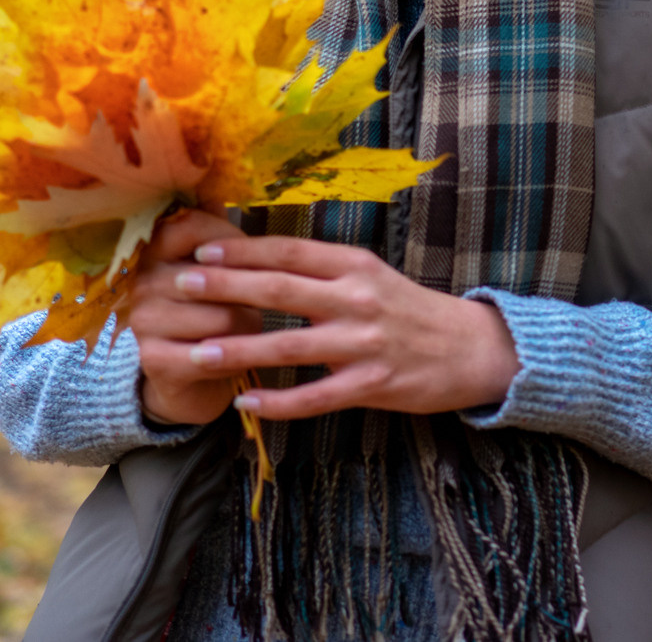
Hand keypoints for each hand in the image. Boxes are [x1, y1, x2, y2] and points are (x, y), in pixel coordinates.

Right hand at [131, 208, 261, 426]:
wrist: (190, 377)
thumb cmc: (211, 311)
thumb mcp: (215, 267)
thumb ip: (217, 230)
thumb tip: (218, 183)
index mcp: (154, 250)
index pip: (190, 224)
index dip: (229, 238)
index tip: (246, 257)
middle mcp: (142, 281)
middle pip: (216, 276)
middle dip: (248, 292)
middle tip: (252, 302)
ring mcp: (143, 320)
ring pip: (222, 317)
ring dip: (246, 327)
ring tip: (244, 330)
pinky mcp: (153, 359)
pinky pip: (213, 354)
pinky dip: (235, 357)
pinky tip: (233, 356)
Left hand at [166, 236, 521, 421]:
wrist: (471, 348)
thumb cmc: (412, 311)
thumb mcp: (374, 276)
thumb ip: (326, 270)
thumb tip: (265, 260)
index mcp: (357, 266)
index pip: (290, 253)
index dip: (243, 251)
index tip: (201, 250)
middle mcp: (358, 299)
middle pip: (280, 290)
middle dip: (225, 287)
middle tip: (180, 285)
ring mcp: (365, 344)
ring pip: (289, 344)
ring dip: (238, 348)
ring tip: (195, 352)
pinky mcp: (372, 384)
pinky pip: (316, 396)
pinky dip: (278, 402)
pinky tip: (246, 402)